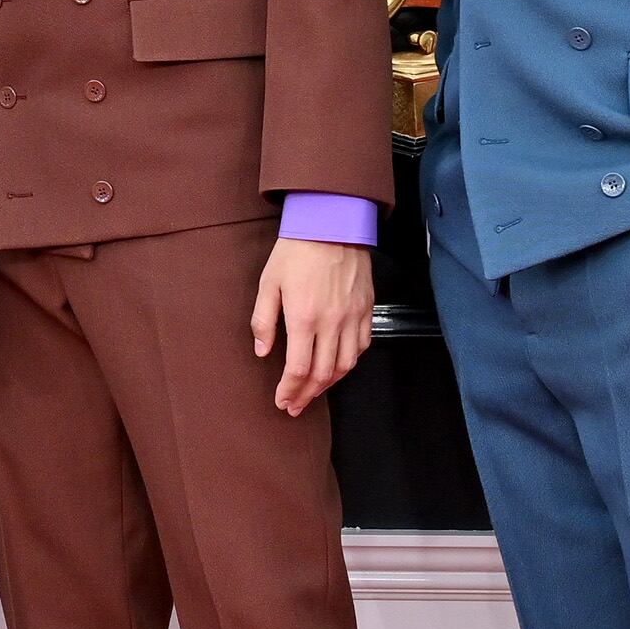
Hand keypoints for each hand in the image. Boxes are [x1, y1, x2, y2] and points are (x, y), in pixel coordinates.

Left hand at [252, 235, 373, 414]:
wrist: (332, 223)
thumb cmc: (296, 250)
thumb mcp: (268, 283)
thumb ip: (264, 320)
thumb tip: (263, 351)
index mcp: (304, 318)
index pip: (299, 369)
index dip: (290, 391)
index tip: (282, 401)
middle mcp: (332, 323)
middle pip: (323, 374)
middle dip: (307, 395)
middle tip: (295, 405)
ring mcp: (352, 317)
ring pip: (346, 365)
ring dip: (329, 384)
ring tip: (313, 391)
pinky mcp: (366, 309)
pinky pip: (362, 346)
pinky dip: (349, 362)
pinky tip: (337, 366)